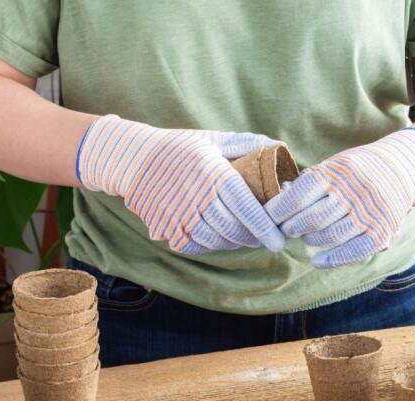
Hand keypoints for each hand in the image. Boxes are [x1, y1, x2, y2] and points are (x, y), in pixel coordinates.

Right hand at [76, 115, 284, 253]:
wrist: (134, 159)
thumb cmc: (181, 148)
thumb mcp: (213, 139)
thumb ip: (247, 143)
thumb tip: (279, 147)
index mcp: (212, 173)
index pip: (244, 206)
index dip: (264, 227)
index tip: (278, 241)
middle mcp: (195, 196)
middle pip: (233, 228)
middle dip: (254, 238)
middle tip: (268, 239)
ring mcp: (178, 214)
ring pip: (216, 241)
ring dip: (235, 243)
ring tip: (247, 238)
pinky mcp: (166, 227)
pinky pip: (196, 245)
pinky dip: (213, 246)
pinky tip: (222, 239)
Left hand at [266, 127, 414, 267]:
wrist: (402, 168)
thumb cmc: (358, 169)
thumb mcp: (334, 166)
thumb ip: (309, 183)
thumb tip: (278, 201)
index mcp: (336, 173)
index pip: (299, 194)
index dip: (278, 209)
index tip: (268, 217)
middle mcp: (352, 193)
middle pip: (312, 218)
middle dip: (292, 227)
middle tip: (285, 230)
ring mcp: (368, 214)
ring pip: (329, 236)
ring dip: (311, 240)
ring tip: (305, 236)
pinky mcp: (381, 232)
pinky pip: (353, 251)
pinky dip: (332, 260)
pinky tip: (317, 261)